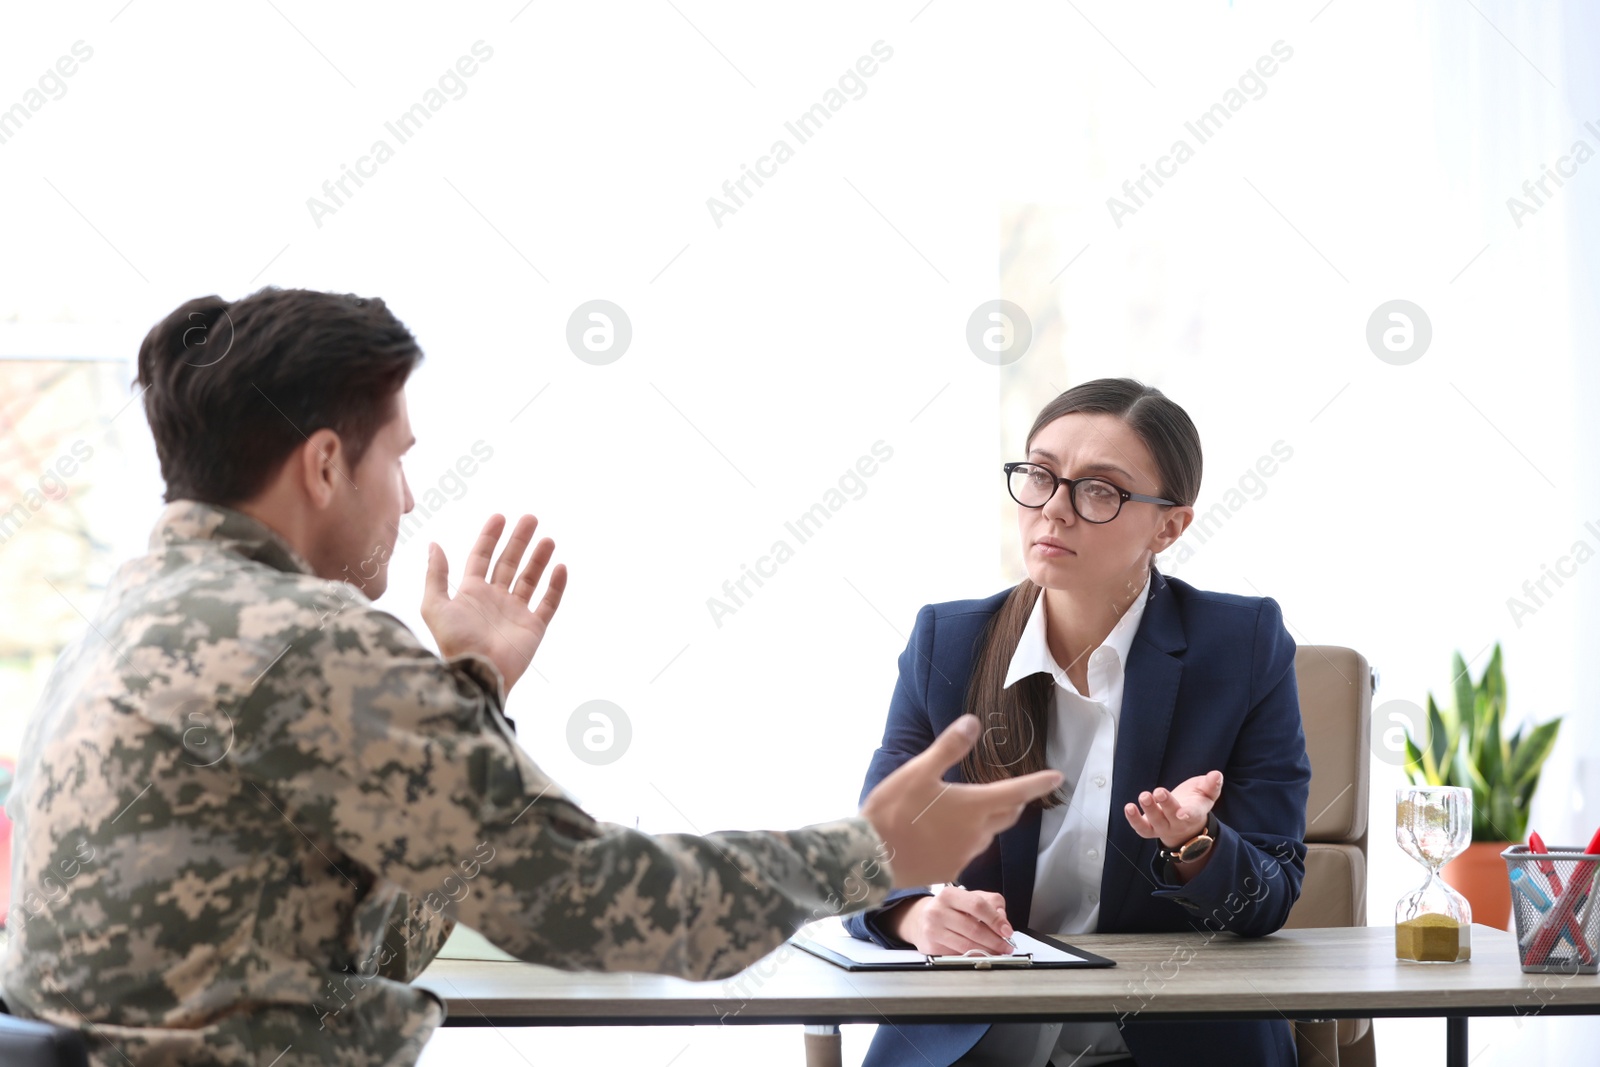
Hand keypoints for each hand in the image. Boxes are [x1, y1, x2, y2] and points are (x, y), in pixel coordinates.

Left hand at [421, 514, 566, 692]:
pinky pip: (548, 602)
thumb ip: (435, 574)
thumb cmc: (454, 642)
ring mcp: (515, 612)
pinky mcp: (534, 627)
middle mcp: (494, 599)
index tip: (500, 517)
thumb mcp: (435, 605)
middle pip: (509, 563)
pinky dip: (556, 586)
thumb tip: (434, 544)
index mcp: (471, 592)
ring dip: (538, 558)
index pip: (482, 557)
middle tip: (530, 518)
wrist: (478, 673)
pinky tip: (560, 567)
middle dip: (519, 540)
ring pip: (530, 579)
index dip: (489, 537)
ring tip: (548, 539)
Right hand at [860, 715, 1061, 888]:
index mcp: (973, 805)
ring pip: (988, 832)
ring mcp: (965, 853)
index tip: (1058, 777)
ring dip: (989, 818)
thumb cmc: (893, 810)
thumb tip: (973, 722)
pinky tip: (946, 830)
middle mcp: (976, 832)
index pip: (1016, 791)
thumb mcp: (918, 772)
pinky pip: (969, 849)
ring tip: (970, 807)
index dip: (1038, 783)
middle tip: (1014, 790)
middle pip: (1007, 814)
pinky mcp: (952, 869)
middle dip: (1015, 800)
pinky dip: (967, 836)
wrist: (871, 858)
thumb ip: (948, 747)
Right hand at [887, 887, 1013, 955]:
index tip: (1007, 931)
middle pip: (974, 928)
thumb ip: (991, 903)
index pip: (977, 905)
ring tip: (998, 952)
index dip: (996, 920)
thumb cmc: (950, 909)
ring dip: (987, 951)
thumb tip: (1003, 922)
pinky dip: (973, 957)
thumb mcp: (969, 898)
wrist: (921, 920)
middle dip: (995, 940)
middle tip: (1006, 946)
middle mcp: (938, 910)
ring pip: (967, 945)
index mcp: (949, 894)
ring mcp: (932, 930)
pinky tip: (981, 955)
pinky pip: (958, 955)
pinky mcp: (931, 946)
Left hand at [1124, 770, 1222, 846]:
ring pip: (1156, 823)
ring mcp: (1163, 827)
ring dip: (1149, 810)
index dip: (1188, 814)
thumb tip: (1217, 774)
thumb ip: (1211, 784)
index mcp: (1195, 813)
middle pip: (1172, 817)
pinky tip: (1128, 807)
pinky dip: (1133, 820)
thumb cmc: (1195, 802)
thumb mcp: (1206, 792)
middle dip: (1166, 805)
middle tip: (1158, 791)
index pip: (1193, 814)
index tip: (1182, 812)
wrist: (1185, 824)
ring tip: (1144, 796)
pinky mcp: (1149, 828)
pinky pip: (1141, 828)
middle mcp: (1178, 823)